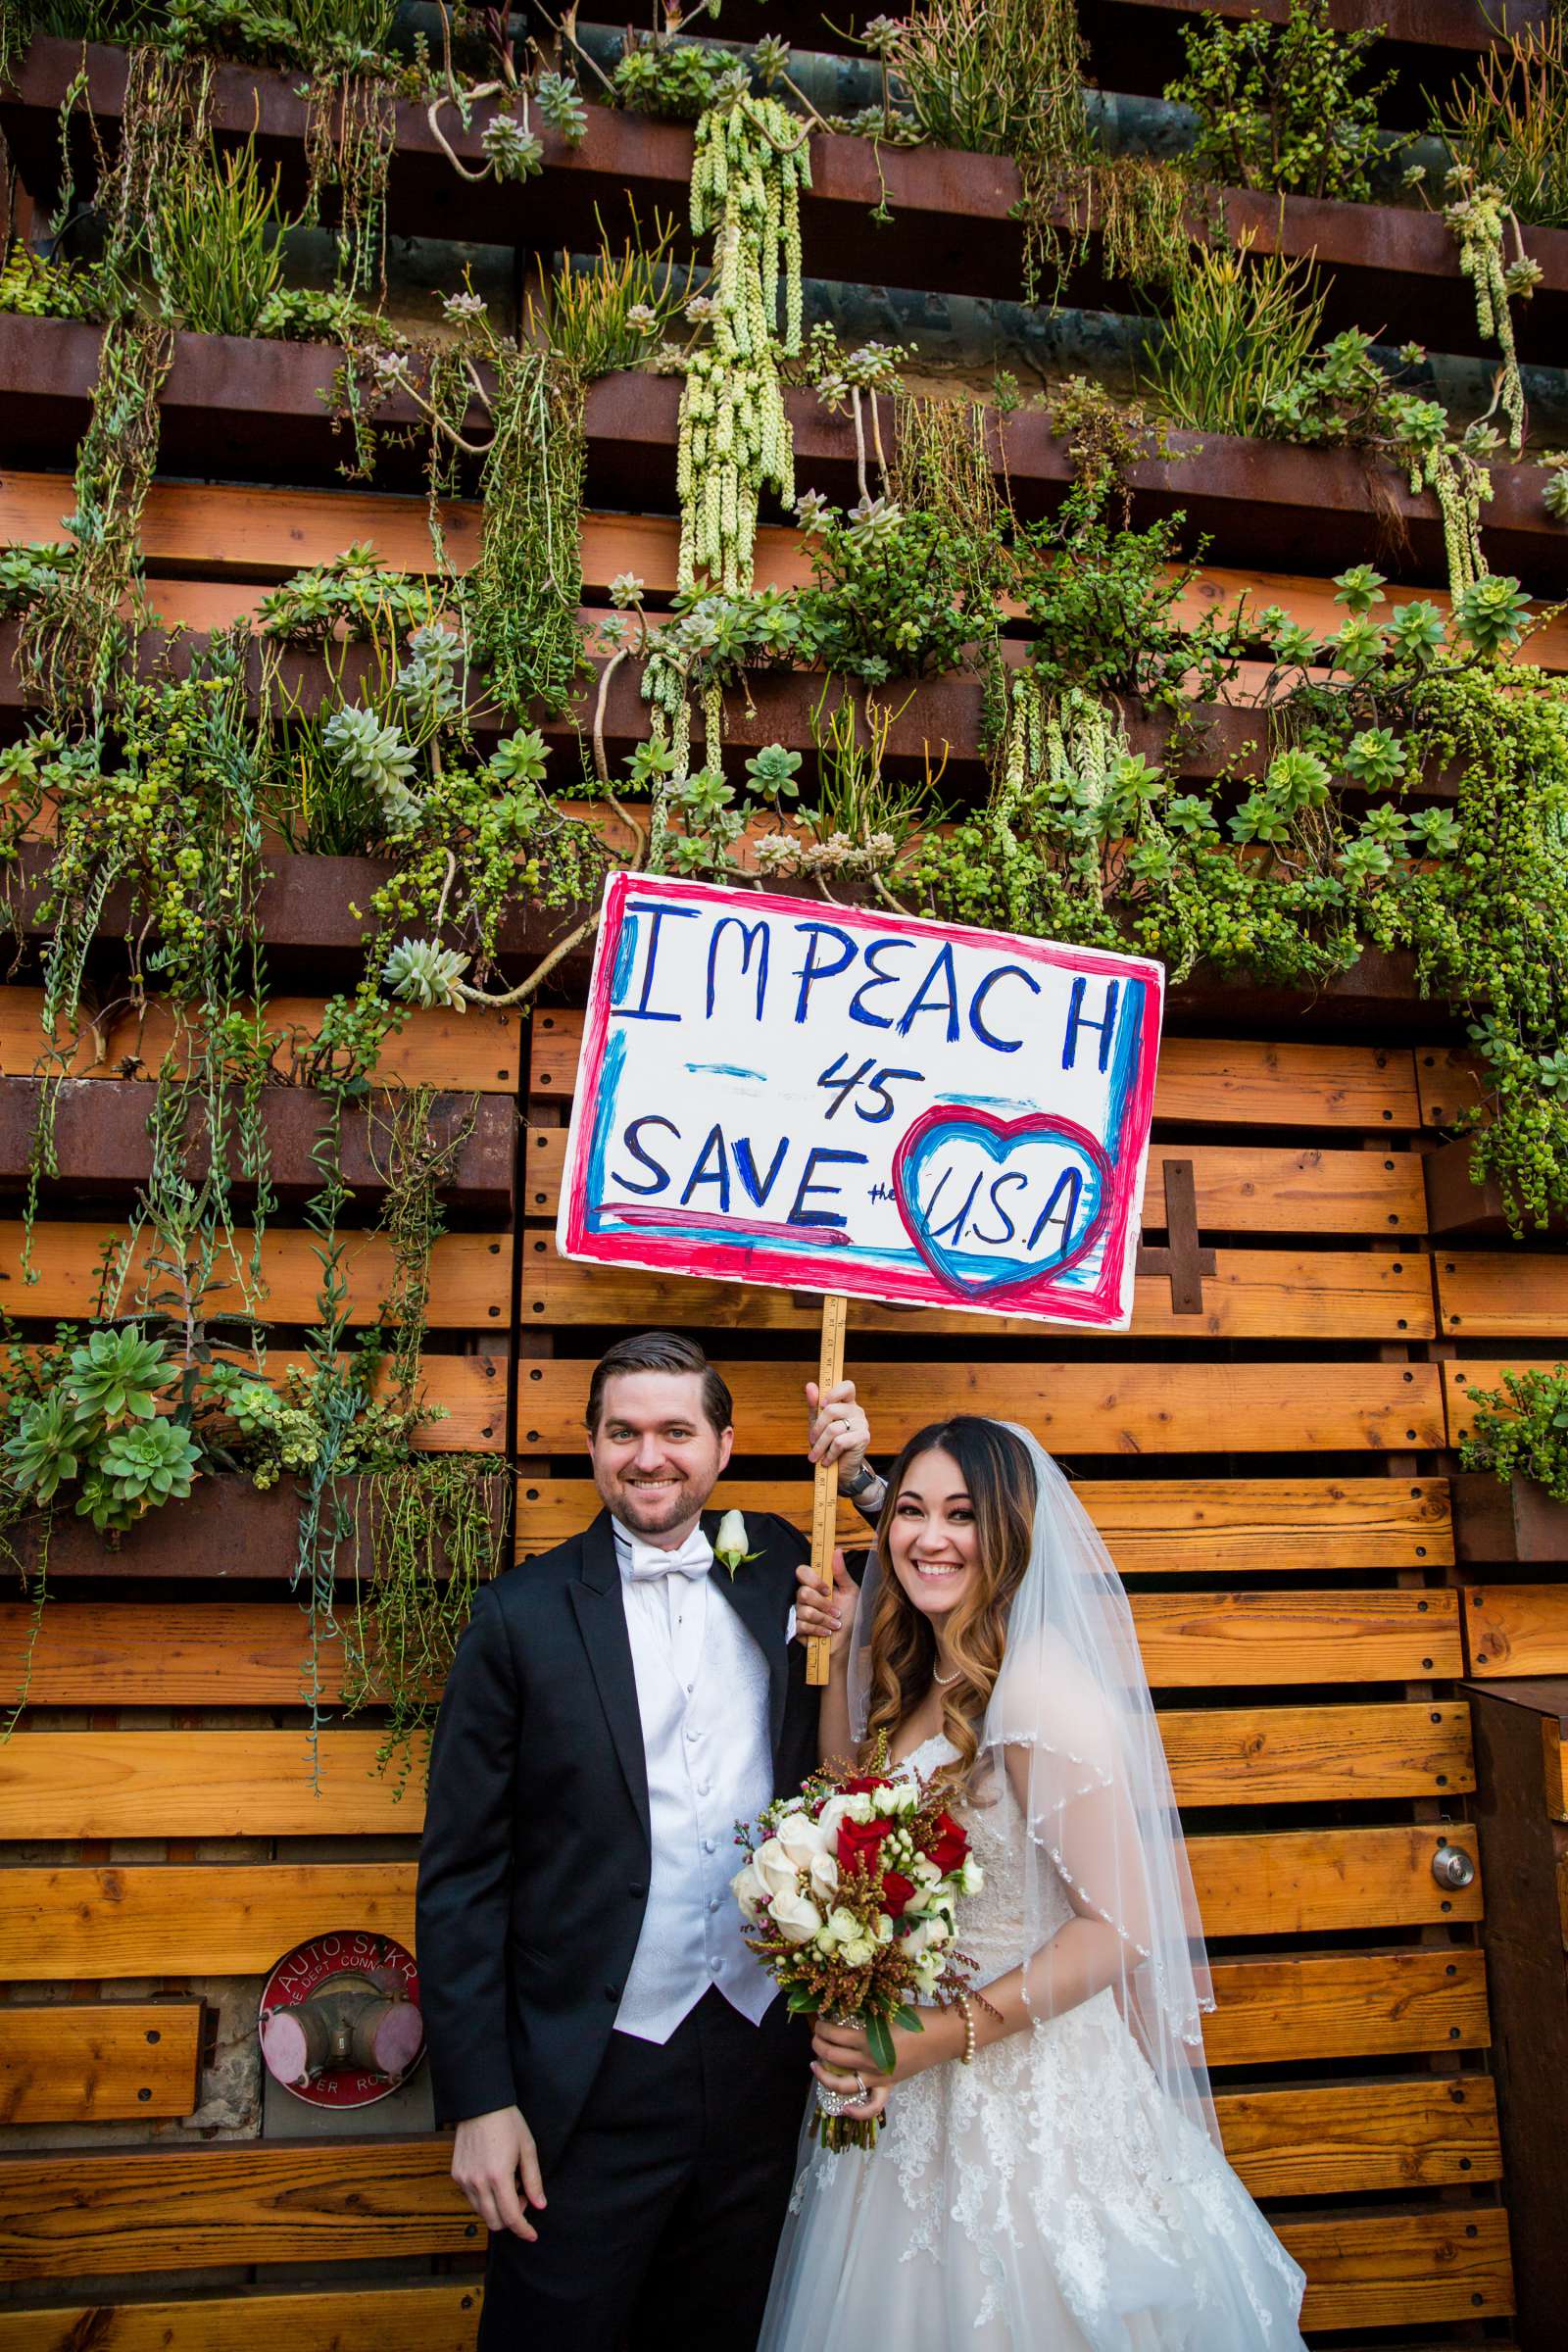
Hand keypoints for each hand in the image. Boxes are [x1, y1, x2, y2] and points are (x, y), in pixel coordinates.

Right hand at [451, 2105, 545, 2240]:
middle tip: (521, 2197)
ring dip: (497, 2209)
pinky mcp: (456, 2175)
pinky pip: (471, 2198)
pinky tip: (494, 2179)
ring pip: (481, 2212)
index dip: (523, 2230)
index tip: (532, 2235)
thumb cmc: (508, 2123)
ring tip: (508, 2184)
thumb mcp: (528, 2149)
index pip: (511, 2217)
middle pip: (494, 2222)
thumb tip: (539, 2205)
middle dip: (511, 2219)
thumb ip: (533, 2181)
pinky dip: (485, 2198)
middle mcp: (478, 2182)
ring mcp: (464, 2179)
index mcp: (498, 2176)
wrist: (481, 2104)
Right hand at [794, 1548, 855, 1659]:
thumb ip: (841, 1573)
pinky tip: (827, 1632)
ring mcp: (798, 1611)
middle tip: (836, 1611)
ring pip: (805, 1611)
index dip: (813, 1580)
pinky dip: (819, 1629)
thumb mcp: (850, 1592)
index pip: (802, 1571)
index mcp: (816, 1584)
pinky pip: (802, 1625)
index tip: (828, 1590)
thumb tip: (837, 1550)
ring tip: (835, 1623)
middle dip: (823, 1604)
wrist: (845, 1641)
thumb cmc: (849, 1615)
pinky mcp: (796, 1628)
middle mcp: (804, 1595)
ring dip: (824, 1619)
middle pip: (803, 1593)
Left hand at [806, 1378, 869, 1490]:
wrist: (840, 1469)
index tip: (822, 1404)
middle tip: (811, 1441)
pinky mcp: (863, 1438)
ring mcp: (862, 1424)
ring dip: (820, 1446)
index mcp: (847, 1404)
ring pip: (833, 1429)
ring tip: (815, 1456)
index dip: (834, 1392)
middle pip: (832, 1410)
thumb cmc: (828, 1444)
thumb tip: (810, 1385)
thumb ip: (814, 1405)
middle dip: (817, 1428)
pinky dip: (829, 1454)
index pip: (847, 1386)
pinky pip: (839, 1443)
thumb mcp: (817, 1423)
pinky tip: (826, 1461)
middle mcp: (857, 1411)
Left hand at [811, 2005, 964, 2095]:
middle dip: (818, 2044)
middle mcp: (869, 2062)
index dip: (822, 2026)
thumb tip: (845, 2008)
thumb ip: (866, 2012)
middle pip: (833, 2056)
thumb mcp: (887, 2008)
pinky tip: (843, 2107)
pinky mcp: (889, 2085)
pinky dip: (856, 2111)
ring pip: (843, 2084)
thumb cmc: (917, 2017)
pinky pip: (872, 2105)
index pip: (834, 2035)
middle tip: (816, 2035)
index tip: (819, 2019)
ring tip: (815, 2064)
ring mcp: (878, 2077)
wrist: (942, 2035)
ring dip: (824, 2075)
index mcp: (868, 2040)